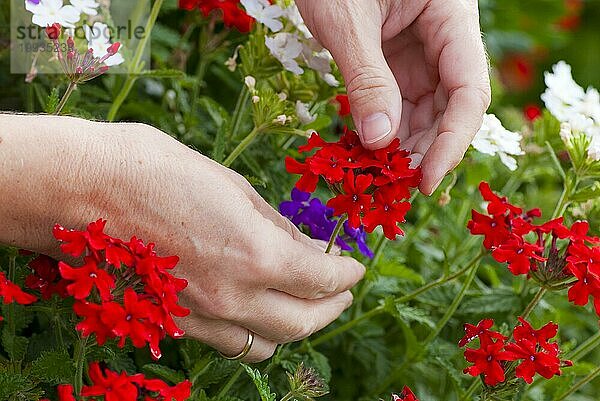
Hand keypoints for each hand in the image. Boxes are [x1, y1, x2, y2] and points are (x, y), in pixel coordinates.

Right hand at [0, 115, 364, 361]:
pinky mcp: (174, 323)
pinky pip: (228, 342)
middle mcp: (233, 297)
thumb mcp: (231, 185)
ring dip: (294, 326)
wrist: (78, 189)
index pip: (323, 281)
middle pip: (303, 324)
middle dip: (332, 307)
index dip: (347, 274)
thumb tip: (307, 248)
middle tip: (340, 289)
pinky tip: (254, 307)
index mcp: (256, 256)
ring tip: (300, 301)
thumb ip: (275, 226)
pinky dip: (252, 331)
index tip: (354, 266)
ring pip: (266, 344)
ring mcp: (201, 317)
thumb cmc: (154, 170)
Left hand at [296, 0, 490, 194]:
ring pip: (426, 111)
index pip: (469, 90)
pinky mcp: (397, 63)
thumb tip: (379, 140)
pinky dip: (385, 130)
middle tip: (393, 184)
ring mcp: (421, 53)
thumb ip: (366, 77)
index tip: (426, 181)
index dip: (452, 142)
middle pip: (451, 107)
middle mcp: (444, 40)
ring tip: (377, 174)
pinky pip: (400, 104)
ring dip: (404, 146)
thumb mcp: (347, 21)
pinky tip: (368, 151)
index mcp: (451, 17)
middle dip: (425, 148)